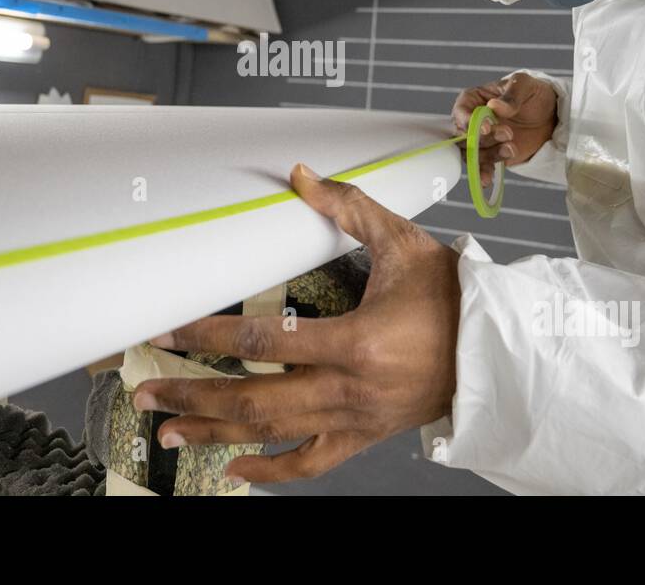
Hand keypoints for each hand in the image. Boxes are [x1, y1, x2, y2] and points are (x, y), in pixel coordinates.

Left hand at [132, 164, 460, 484]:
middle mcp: (349, 387)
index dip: (206, 337)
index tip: (166, 331)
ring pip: (273, 434)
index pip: (262, 341)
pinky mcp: (365, 435)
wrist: (498, 350)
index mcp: (356, 340)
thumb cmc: (454, 296)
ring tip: (168, 434)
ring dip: (215, 435)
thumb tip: (301, 175)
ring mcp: (355, 418)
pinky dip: (270, 470)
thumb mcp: (403, 243)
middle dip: (192, 397)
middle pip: (253, 399)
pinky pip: (311, 464)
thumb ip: (348, 208)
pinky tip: (235, 468)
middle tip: (146, 392)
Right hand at [451, 72, 556, 184]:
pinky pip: (481, 167)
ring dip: (490, 154)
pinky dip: (483, 174)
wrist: (552, 117)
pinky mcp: (491, 156)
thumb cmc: (533, 95)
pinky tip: (487, 180)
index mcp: (473, 99)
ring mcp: (481, 141)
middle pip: (464, 135)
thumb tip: (494, 106)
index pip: (461, 111)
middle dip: (483, 138)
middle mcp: (472, 121)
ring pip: (472, 153)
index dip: (468, 121)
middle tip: (508, 133)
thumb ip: (511, 95)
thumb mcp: (525, 85)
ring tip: (512, 148)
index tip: (485, 127)